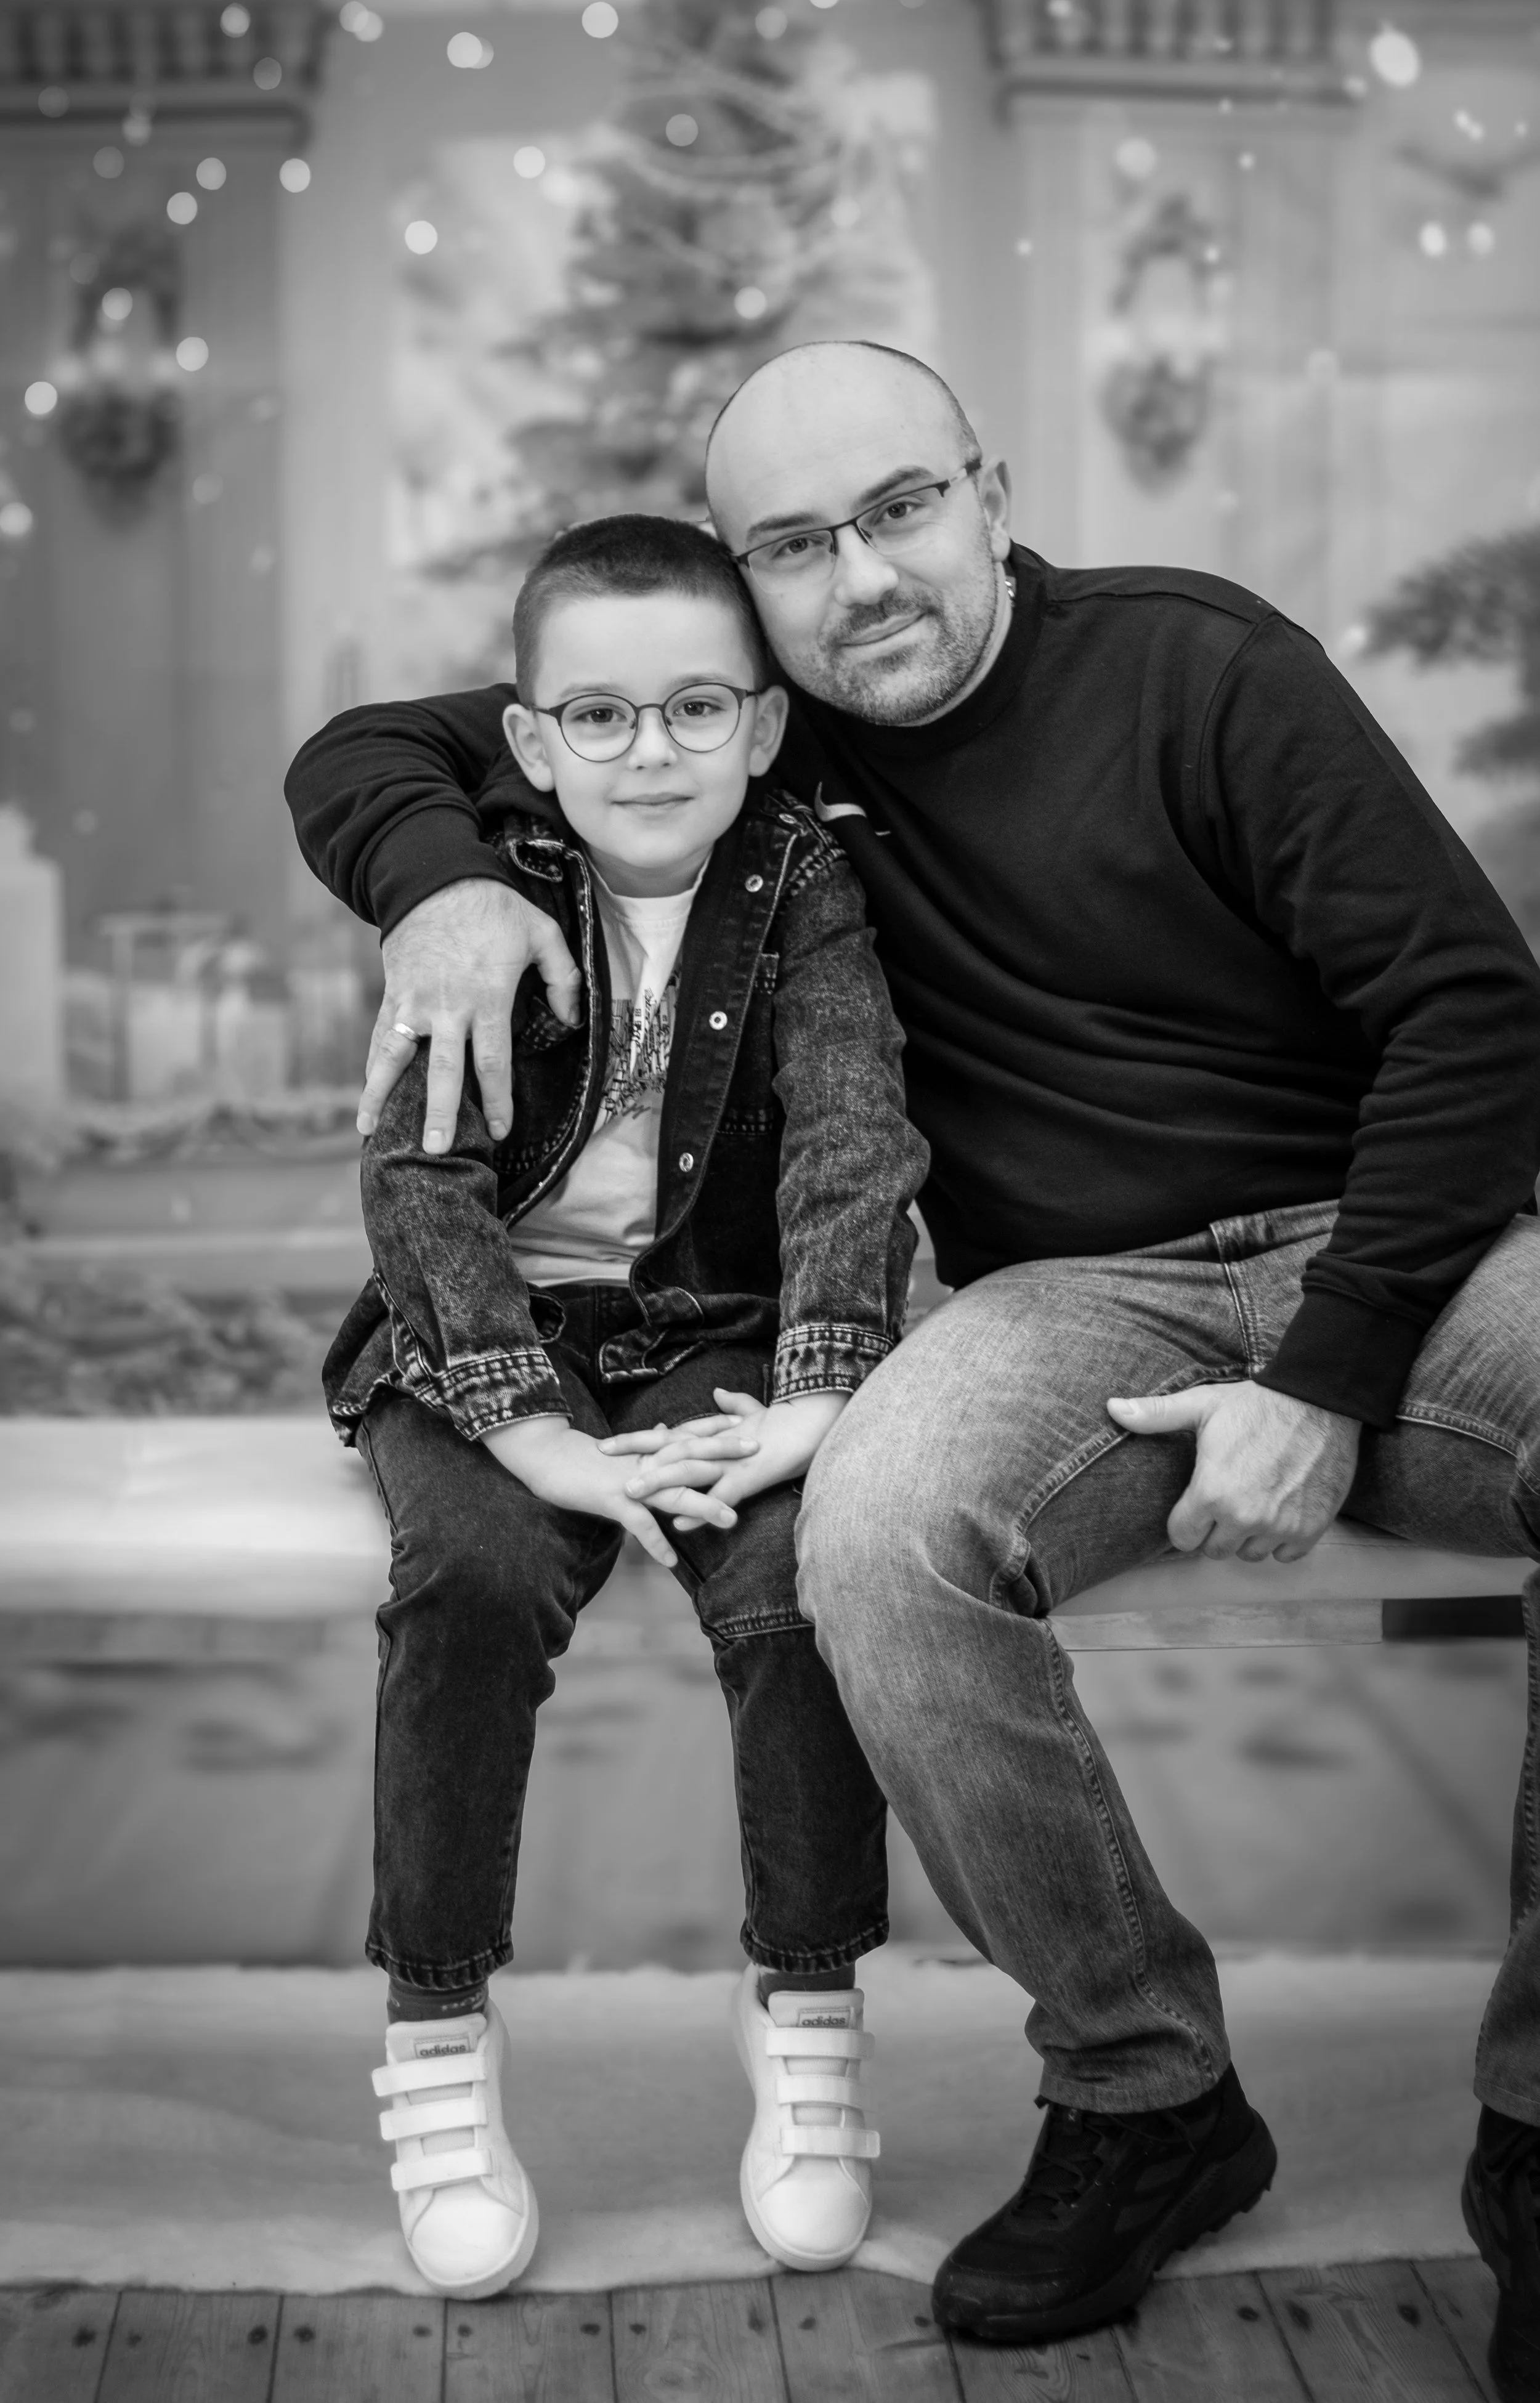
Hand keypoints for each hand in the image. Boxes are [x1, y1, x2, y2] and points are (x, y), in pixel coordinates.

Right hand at [360, 880, 581, 1152]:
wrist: (433, 875)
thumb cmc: (493, 906)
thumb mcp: (541, 933)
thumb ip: (564, 977)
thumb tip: (570, 1019)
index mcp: (486, 999)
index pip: (492, 1062)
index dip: (498, 1100)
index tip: (501, 1131)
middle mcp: (447, 1008)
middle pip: (442, 1071)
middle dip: (439, 1113)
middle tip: (435, 1150)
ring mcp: (413, 1002)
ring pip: (395, 1058)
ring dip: (382, 1096)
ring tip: (369, 1131)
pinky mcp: (393, 994)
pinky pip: (381, 1037)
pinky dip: (371, 1068)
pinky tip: (366, 1097)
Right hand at [480, 1415, 735, 1568]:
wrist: (548, 1457)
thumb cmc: (585, 1456)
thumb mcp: (621, 1448)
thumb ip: (648, 1442)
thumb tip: (665, 1429)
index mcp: (650, 1449)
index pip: (691, 1433)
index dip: (720, 1428)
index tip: (751, 1423)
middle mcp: (646, 1461)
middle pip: (692, 1455)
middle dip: (725, 1454)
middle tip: (757, 1452)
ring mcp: (631, 1481)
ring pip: (673, 1492)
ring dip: (704, 1506)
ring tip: (732, 1519)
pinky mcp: (612, 1500)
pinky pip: (638, 1525)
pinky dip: (655, 1543)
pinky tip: (671, 1562)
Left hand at [598, 1388, 848, 1530]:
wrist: (820, 1416)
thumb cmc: (792, 1419)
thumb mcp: (759, 1412)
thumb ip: (736, 1405)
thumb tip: (718, 1393)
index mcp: (716, 1432)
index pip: (670, 1434)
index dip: (638, 1439)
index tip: (609, 1443)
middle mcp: (717, 1443)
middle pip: (669, 1445)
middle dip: (634, 1451)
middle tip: (600, 1454)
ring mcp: (733, 1460)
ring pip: (689, 1469)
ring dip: (659, 1481)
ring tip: (631, 1492)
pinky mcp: (752, 1475)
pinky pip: (722, 1496)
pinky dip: (700, 1511)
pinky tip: (679, 1525)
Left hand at [1105, 1380, 1359, 1562]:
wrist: (1320, 1402)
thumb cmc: (1255, 1404)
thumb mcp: (1202, 1406)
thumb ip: (1156, 1415)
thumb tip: (1112, 1409)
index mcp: (1211, 1493)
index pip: (1182, 1537)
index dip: (1186, 1521)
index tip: (1196, 1504)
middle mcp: (1244, 1517)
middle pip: (1215, 1551)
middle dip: (1215, 1530)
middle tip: (1226, 1500)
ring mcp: (1279, 1526)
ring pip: (1250, 1554)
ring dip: (1248, 1536)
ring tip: (1253, 1503)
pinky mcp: (1311, 1529)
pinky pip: (1286, 1555)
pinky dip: (1282, 1539)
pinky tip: (1281, 1511)